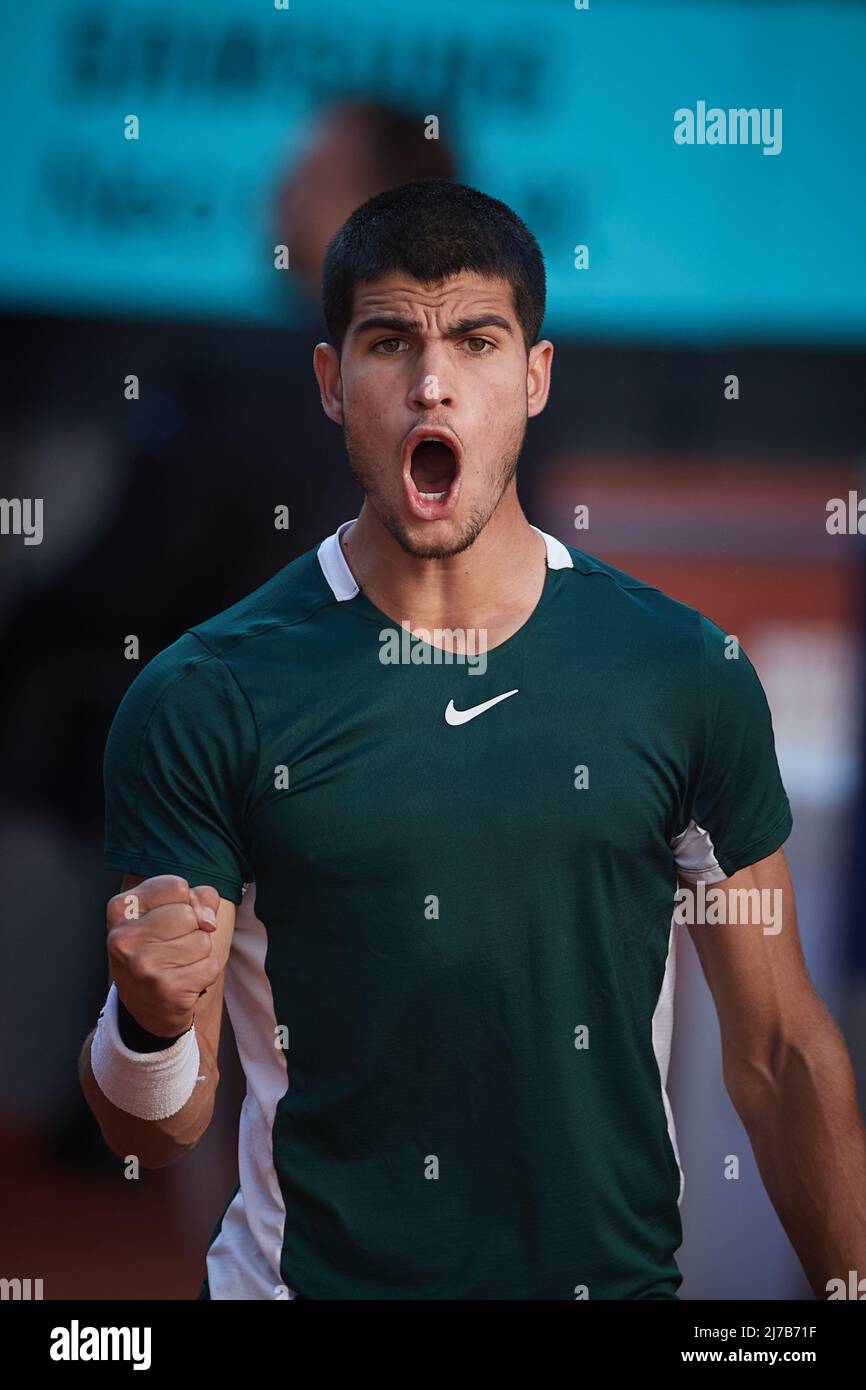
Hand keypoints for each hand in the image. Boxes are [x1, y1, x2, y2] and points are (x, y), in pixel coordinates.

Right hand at [106, 875, 221, 1037]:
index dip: (185, 901)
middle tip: (172, 946)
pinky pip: (211, 966)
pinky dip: (206, 973)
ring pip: (202, 940)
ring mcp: (143, 965)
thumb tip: (209, 921)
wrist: (146, 1006)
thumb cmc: (159, 948)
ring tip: (176, 964)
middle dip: (192, 929)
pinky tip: (184, 981)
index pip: (177, 886)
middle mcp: (124, 937)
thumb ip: (196, 898)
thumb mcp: (166, 912)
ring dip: (199, 953)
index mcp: (120, 909)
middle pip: (189, 915)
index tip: (168, 919)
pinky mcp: (166, 989)